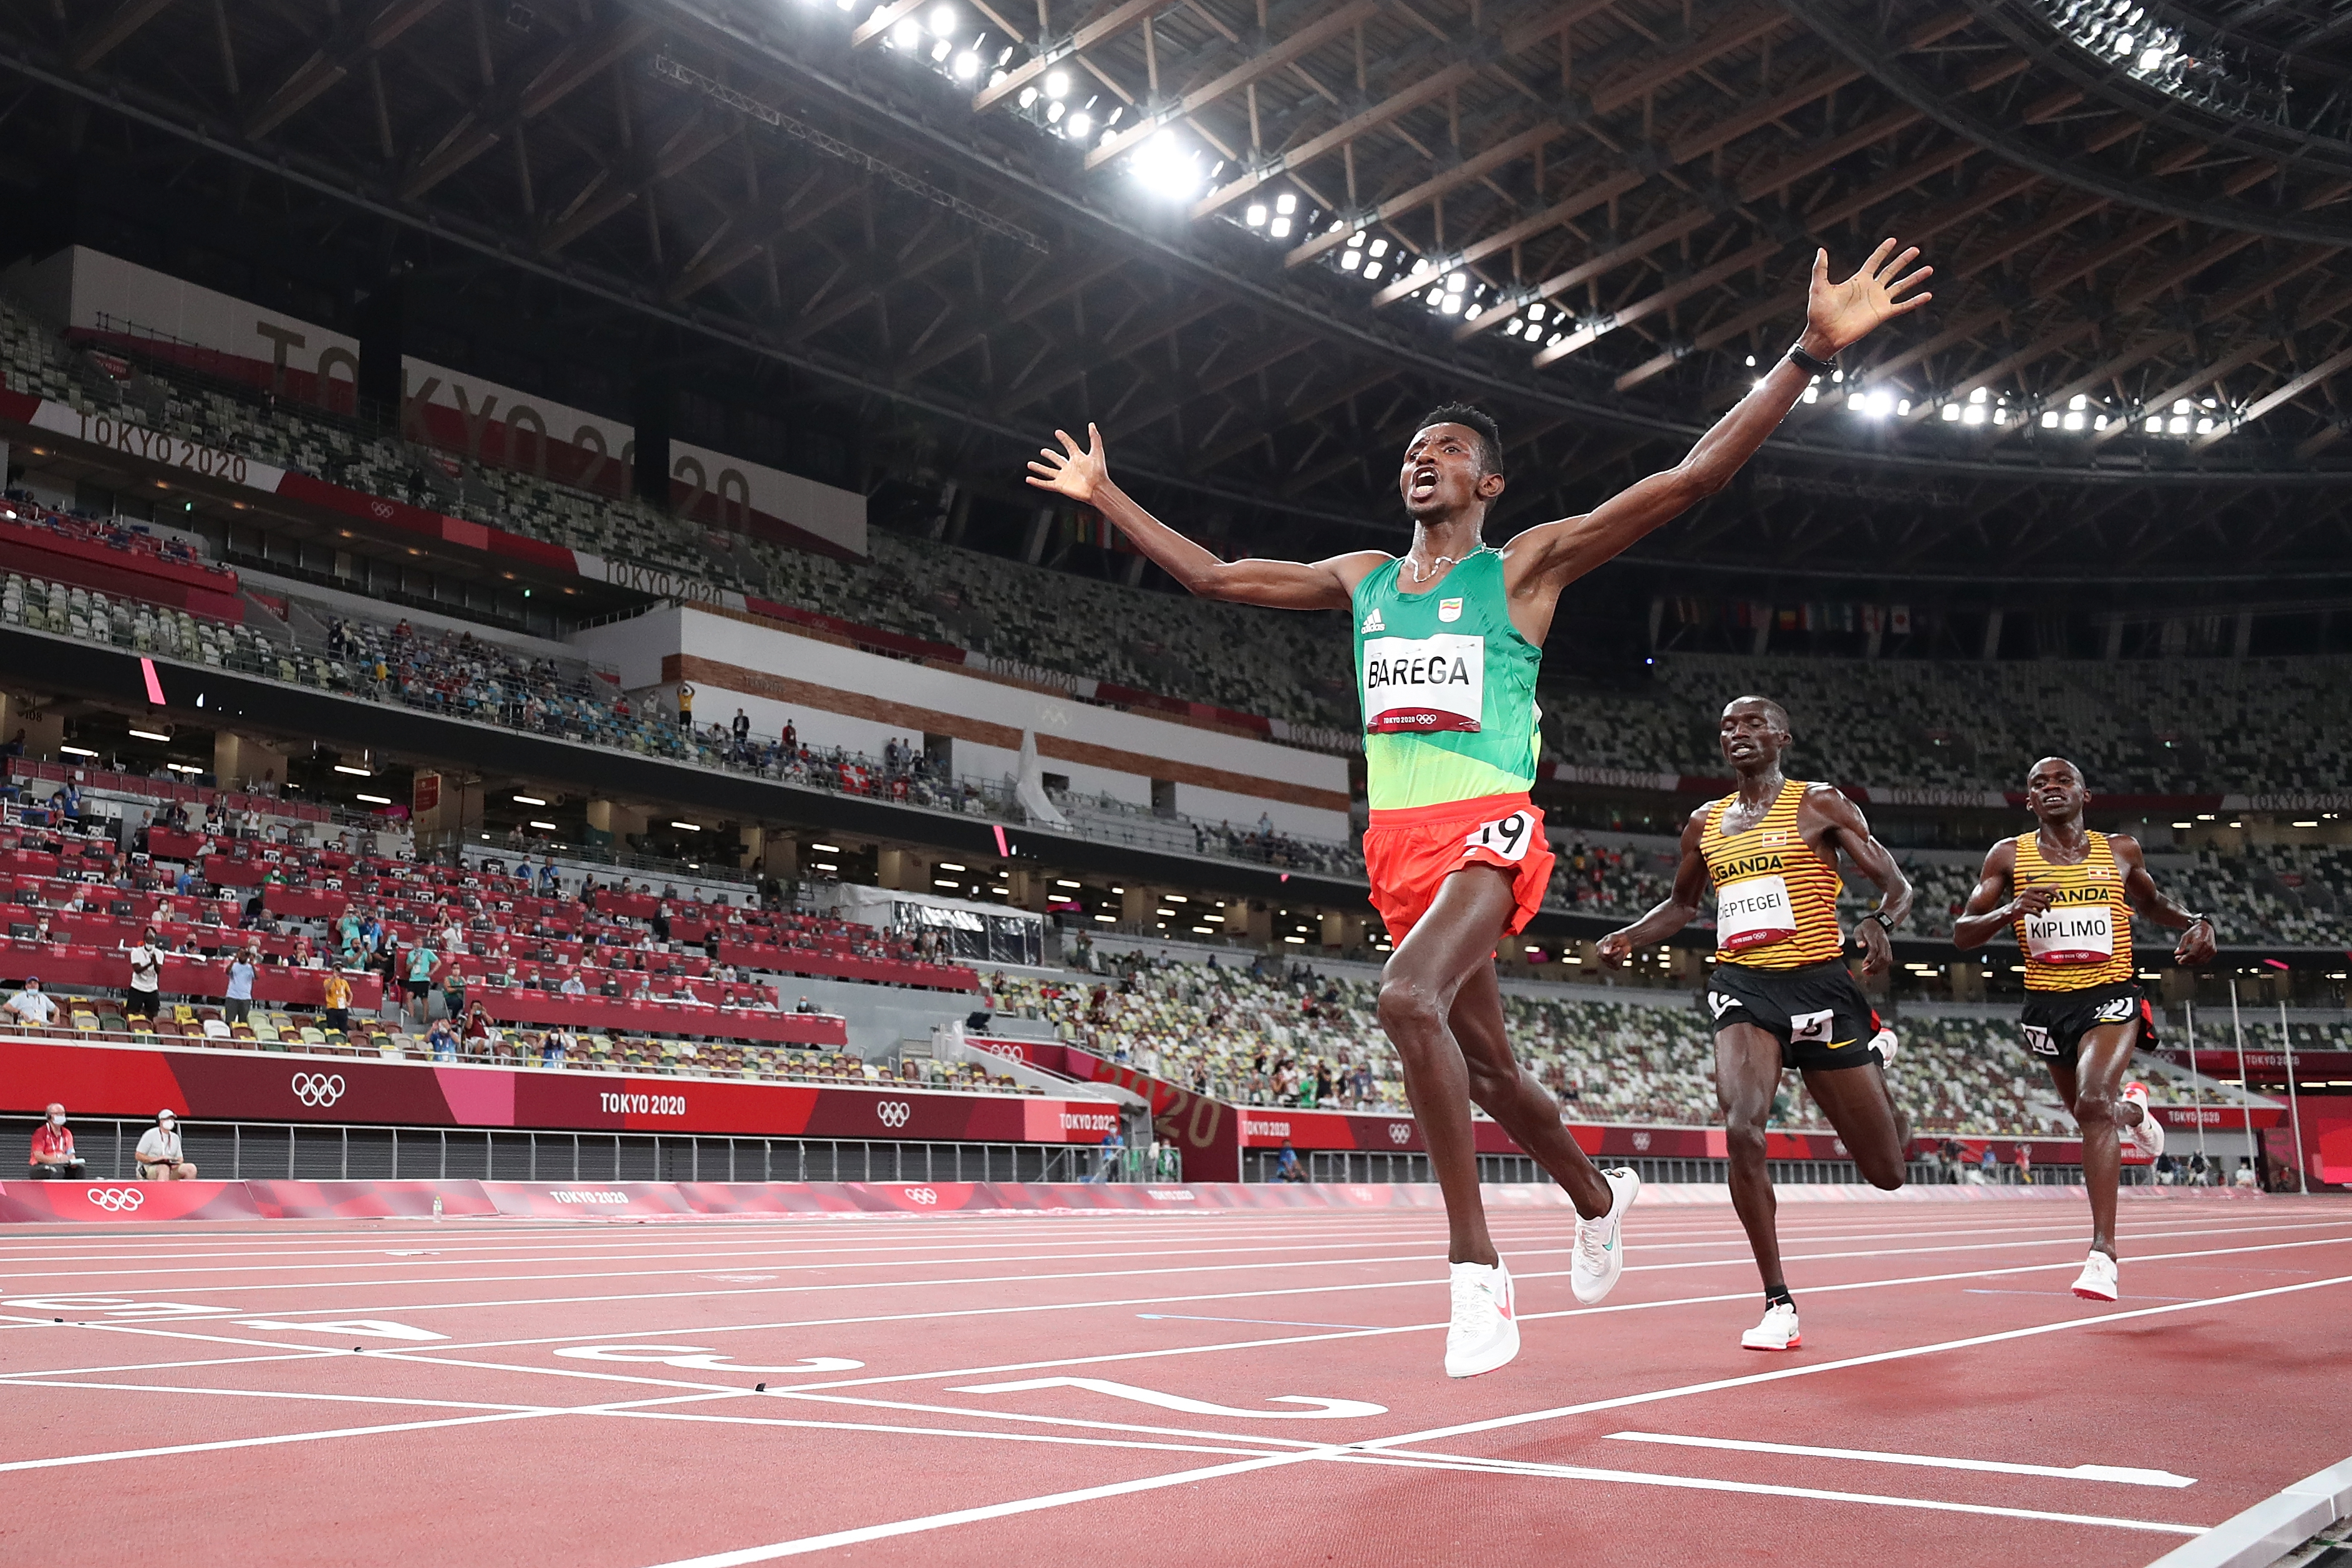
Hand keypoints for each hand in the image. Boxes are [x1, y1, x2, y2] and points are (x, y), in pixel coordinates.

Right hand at [1027, 423, 1107, 503]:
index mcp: (1078, 458)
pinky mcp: (1060, 486)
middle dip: (1050, 455)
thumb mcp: (1097, 452)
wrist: (1097, 489)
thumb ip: (1094, 438)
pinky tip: (1029, 479)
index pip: (1069, 445)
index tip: (1058, 432)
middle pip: (1057, 459)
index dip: (1064, 439)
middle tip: (1043, 451)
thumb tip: (1092, 425)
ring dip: (1039, 468)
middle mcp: (1070, 467)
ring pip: (1048, 471)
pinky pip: (1046, 484)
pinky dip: (1037, 482)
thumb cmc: (1099, 472)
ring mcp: (1064, 477)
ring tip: (1030, 464)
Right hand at [1595, 931, 1632, 966]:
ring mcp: (1605, 960)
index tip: (1618, 948)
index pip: (1602, 953)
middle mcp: (1600, 953)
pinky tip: (1620, 955)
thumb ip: (1608, 943)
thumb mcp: (1613, 937)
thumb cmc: (1618, 937)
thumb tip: (1605, 953)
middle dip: (1616, 953)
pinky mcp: (1611, 965)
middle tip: (1619, 947)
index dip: (1611, 952)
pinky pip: (1616, 967)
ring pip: (1612, 963)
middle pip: (1607, 959)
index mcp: (1599, 946)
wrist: (1626, 940)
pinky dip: (1620, 961)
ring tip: (1620, 950)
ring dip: (1619, 956)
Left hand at [1799, 239, 1932, 356]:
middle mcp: (1871, 289)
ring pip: (1901, 286)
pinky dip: (1915, 301)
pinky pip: (1903, 306)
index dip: (1883, 251)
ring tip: (1928, 268)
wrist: (1824, 334)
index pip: (1874, 262)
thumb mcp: (1819, 286)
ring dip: (1915, 278)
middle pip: (1891, 270)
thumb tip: (1821, 250)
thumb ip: (1821, 268)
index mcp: (1858, 281)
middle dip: (1903, 260)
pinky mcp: (1883, 314)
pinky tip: (1928, 295)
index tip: (1893, 240)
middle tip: (1915, 249)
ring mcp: (1878, 301)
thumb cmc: (1819, 312)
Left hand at [1853, 916, 1891, 977]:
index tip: (1864, 964)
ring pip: (1887, 960)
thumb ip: (1859, 938)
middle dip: (1874, 967)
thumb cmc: (1866, 928)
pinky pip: (1888, 960)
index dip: (1870, 958)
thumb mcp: (1858, 930)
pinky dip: (1882, 966)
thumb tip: (1860, 946)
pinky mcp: (1888, 949)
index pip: (1874, 949)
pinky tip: (1875, 969)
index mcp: (1874, 937)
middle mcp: (1882, 942)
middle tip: (1865, 971)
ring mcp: (1887, 946)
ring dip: (1879, 968)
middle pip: (1882, 957)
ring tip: (1869, 972)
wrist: (1877, 923)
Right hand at [2008, 883, 2055, 920]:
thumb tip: (2058, 885)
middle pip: (2044, 899)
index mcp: (2030, 889)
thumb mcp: (2035, 895)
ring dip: (2042, 911)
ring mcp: (2023, 901)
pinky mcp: (2021, 908)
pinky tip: (2038, 915)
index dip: (2054, 894)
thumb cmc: (2026, 902)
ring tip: (2039, 912)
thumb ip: (2046, 890)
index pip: (2046, 889)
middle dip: (2048, 905)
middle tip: (2048, 910)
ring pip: (2041, 906)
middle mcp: (2026, 893)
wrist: (2011, 910)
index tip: (2060, 898)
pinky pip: (2035, 912)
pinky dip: (2039, 915)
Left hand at [2174, 916, 2216, 966]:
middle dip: (2187, 961)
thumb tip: (2177, 953)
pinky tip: (2190, 960)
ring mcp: (2212, 950)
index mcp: (2201, 941)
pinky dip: (2197, 961)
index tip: (2179, 961)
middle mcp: (2208, 946)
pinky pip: (2205, 960)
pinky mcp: (2213, 952)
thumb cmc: (2195, 931)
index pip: (2193, 954)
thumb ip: (2182, 945)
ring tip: (2183, 959)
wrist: (2206, 927)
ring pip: (2201, 961)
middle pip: (2196, 958)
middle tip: (2179, 960)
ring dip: (2191, 962)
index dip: (2185, 959)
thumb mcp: (2186, 936)